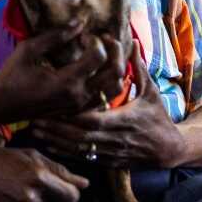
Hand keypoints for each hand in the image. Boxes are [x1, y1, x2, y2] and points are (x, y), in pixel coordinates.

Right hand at [0, 25, 109, 119]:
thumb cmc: (11, 76)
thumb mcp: (28, 50)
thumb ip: (55, 35)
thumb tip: (79, 22)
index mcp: (67, 82)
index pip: (98, 56)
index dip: (95, 40)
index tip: (83, 34)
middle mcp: (79, 96)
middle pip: (116, 72)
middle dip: (114, 50)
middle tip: (104, 39)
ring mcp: (81, 106)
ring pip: (116, 87)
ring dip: (115, 68)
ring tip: (105, 55)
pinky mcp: (79, 111)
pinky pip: (106, 97)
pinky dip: (108, 82)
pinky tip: (97, 70)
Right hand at [0, 144, 88, 201]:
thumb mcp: (30, 156)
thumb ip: (59, 170)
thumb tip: (86, 183)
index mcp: (39, 177)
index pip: (73, 196)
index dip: (69, 191)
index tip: (61, 187)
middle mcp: (32, 197)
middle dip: (52, 197)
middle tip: (32, 184)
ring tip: (19, 192)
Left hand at [31, 41, 187, 168]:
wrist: (168, 148)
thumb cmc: (158, 115)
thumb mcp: (150, 90)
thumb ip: (137, 68)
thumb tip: (129, 40)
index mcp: (126, 120)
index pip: (96, 119)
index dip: (74, 116)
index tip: (55, 107)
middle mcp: (116, 138)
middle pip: (81, 136)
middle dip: (57, 130)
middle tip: (34, 120)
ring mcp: (111, 152)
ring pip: (79, 150)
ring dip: (56, 141)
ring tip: (34, 132)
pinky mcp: (108, 162)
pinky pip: (84, 159)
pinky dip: (65, 153)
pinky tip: (48, 145)